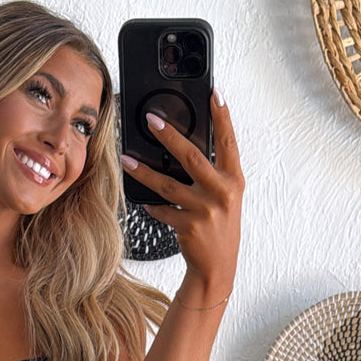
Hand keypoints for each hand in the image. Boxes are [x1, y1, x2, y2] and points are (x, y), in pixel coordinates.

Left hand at [121, 94, 243, 299]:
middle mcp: (222, 192)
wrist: (217, 268)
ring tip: (127, 160)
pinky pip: (162, 209)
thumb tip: (185, 146)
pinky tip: (144, 201)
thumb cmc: (219, 227)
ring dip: (144, 171)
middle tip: (151, 119)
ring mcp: (206, 210)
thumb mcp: (225, 197)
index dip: (222, 116)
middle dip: (169, 135)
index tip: (213, 93)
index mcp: (234, 180)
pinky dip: (152, 206)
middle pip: (192, 156)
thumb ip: (213, 173)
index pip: (228, 141)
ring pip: (168, 184)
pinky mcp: (189, 226)